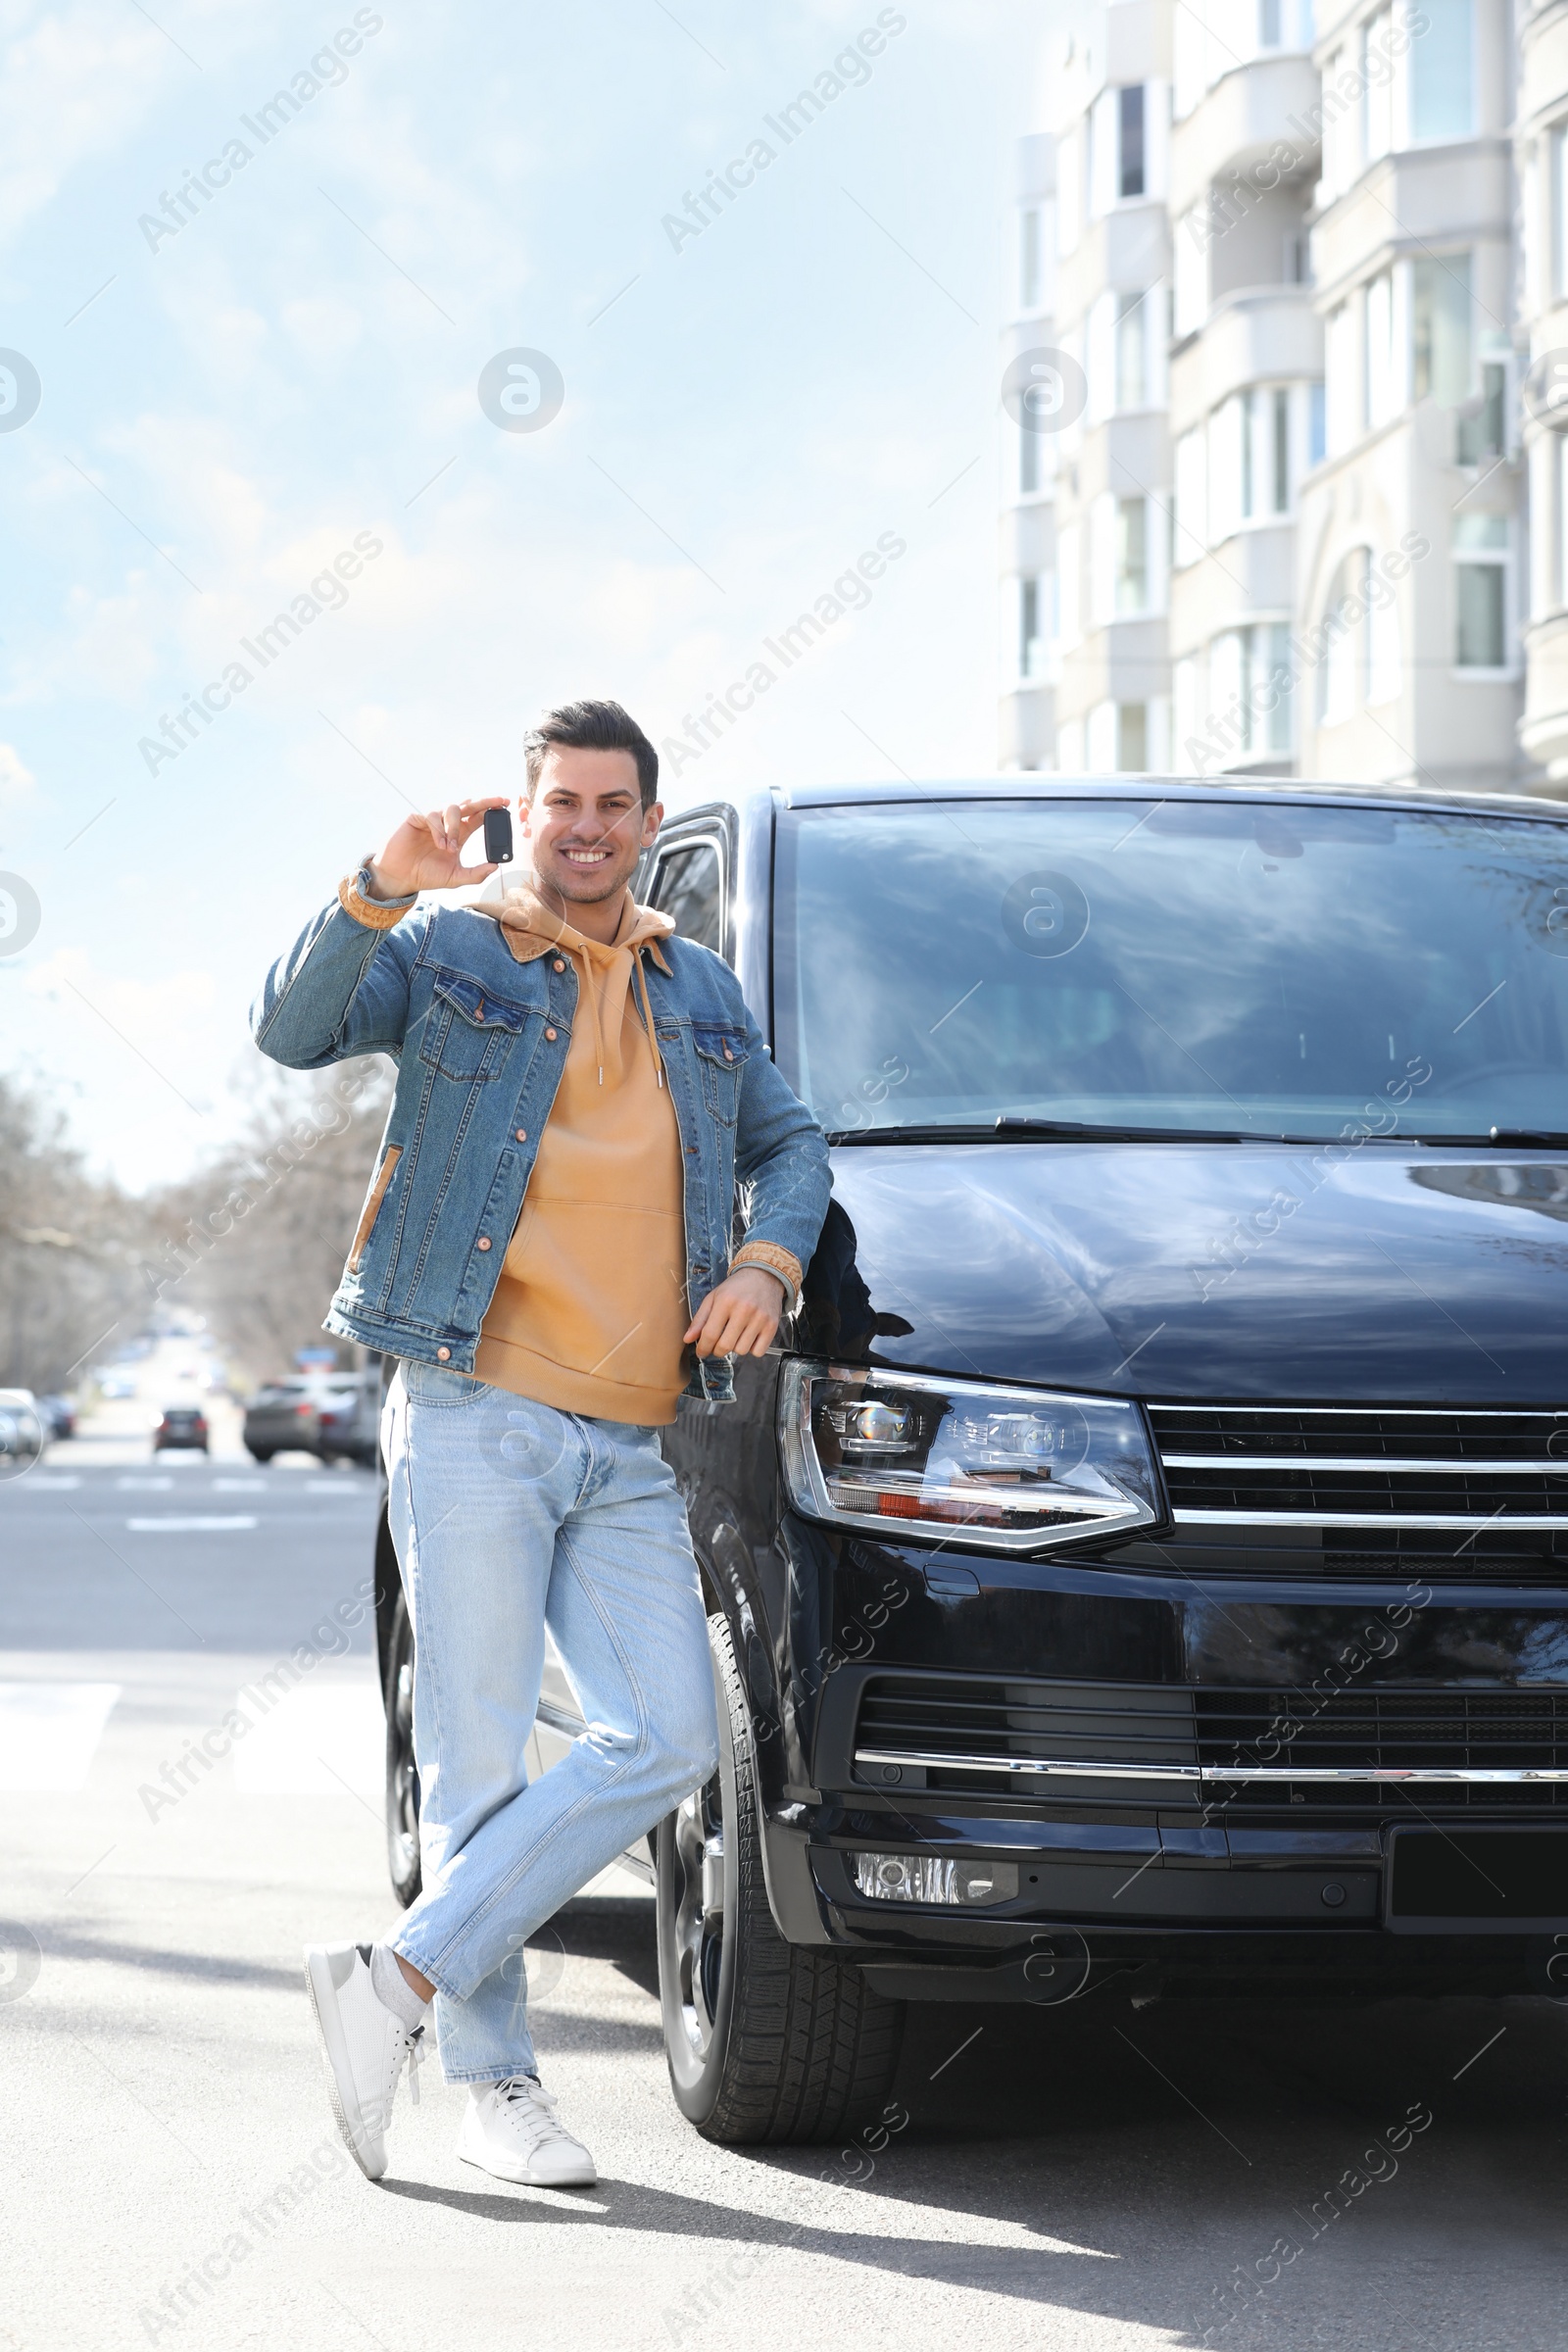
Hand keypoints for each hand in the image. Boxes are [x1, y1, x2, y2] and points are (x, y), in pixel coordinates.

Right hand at [367, 797, 510, 898]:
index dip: (491, 810)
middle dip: (484, 802)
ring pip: (452, 810)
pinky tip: (439, 844)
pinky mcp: (417, 819)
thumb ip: (476, 874)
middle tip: (498, 801)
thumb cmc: (427, 876)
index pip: (478, 818)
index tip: (505, 804)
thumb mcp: (456, 878)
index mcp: (459, 835)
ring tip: (450, 848)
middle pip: (469, 806)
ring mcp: (433, 820)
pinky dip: (439, 830)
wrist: (402, 878)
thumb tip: (496, 866)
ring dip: (455, 827)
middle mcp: (447, 825)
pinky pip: (432, 816)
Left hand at [685, 1267, 784, 1360]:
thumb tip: (687, 1339)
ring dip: (735, 1348)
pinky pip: (758, 1352)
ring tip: (735, 1336)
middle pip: (725, 1346)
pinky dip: (751, 1349)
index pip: (709, 1334)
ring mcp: (760, 1318)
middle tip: (717, 1346)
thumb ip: (699, 1319)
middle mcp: (744, 1310)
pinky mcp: (772, 1326)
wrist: (764, 1276)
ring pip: (741, 1351)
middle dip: (717, 1351)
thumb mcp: (714, 1297)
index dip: (702, 1348)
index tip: (701, 1352)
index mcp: (725, 1301)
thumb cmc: (736, 1288)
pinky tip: (749, 1337)